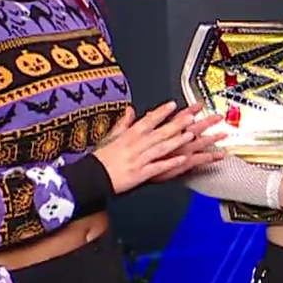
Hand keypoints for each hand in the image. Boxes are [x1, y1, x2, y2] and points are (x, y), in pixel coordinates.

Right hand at [93, 102, 218, 193]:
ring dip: (177, 141)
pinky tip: (183, 159)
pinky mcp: (140, 174)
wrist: (91, 177)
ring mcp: (139, 159)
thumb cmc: (101, 158)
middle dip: (176, 124)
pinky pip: (158, 167)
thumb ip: (123, 123)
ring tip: (190, 135)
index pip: (147, 120)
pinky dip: (170, 163)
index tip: (172, 105)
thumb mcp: (110, 137)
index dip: (161, 112)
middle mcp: (135, 145)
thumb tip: (130, 110)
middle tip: (190, 117)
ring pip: (161, 148)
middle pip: (159, 132)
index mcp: (128, 135)